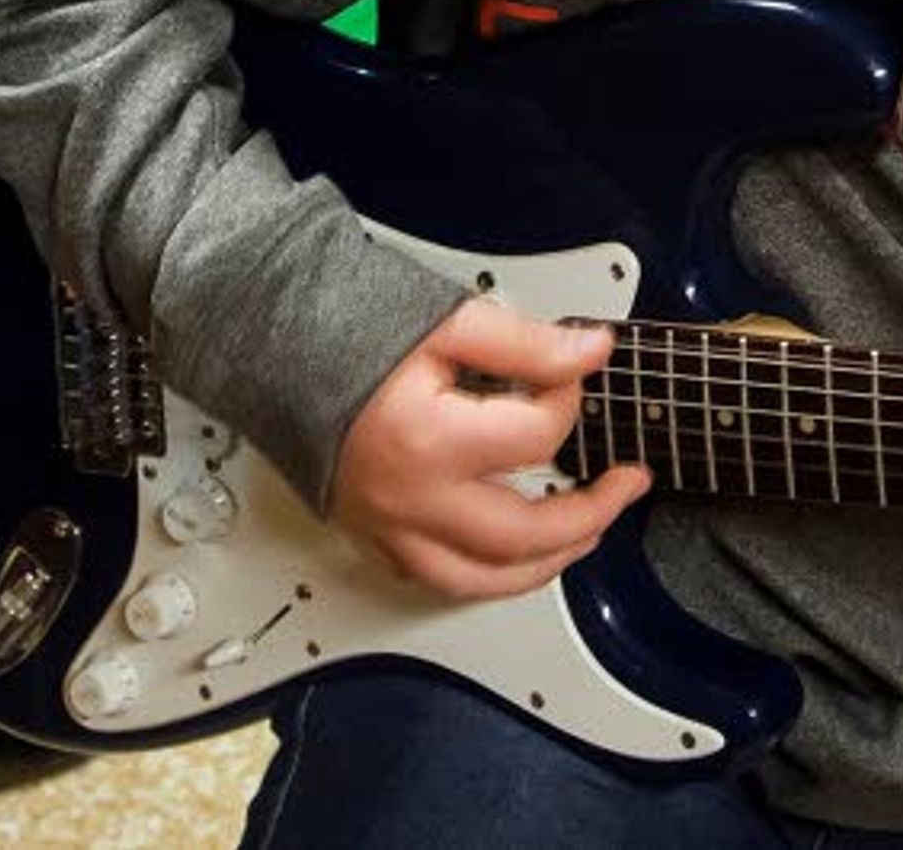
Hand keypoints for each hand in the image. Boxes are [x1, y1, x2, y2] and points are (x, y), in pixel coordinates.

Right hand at [329, 295, 650, 598]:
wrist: (274, 347)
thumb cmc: (349, 330)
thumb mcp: (448, 322)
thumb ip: (527, 345)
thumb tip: (591, 353)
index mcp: (429, 442)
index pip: (537, 438)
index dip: (568, 399)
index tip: (571, 374)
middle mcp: (409, 500)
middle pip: (521, 538)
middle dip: (590, 514)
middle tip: (628, 486)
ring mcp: (387, 527)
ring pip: (481, 581)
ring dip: (546, 564)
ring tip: (586, 532)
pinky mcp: (372, 536)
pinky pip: (437, 580)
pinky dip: (486, 573)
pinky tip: (512, 552)